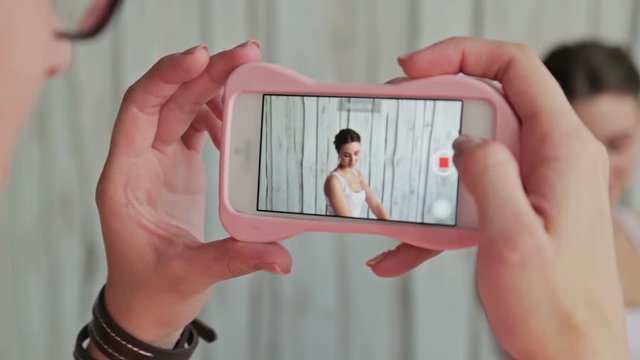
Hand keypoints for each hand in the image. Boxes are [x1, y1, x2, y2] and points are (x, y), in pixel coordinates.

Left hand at [93, 41, 291, 349]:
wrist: (147, 306)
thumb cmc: (151, 290)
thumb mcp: (189, 274)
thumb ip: (234, 259)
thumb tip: (281, 256)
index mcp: (124, 179)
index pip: (138, 110)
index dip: (166, 78)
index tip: (200, 59)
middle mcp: (137, 162)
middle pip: (167, 100)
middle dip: (204, 73)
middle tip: (246, 56)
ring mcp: (157, 162)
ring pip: (180, 107)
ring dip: (211, 87)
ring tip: (248, 76)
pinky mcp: (176, 168)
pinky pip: (190, 125)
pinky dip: (213, 113)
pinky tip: (235, 117)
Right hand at [368, 37, 627, 358]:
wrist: (571, 358)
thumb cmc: (556, 310)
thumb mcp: (514, 238)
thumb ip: (489, 174)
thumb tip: (463, 137)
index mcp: (562, 151)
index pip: (516, 69)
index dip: (462, 55)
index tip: (414, 69)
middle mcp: (553, 158)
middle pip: (489, 101)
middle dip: (434, 106)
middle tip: (394, 118)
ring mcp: (536, 183)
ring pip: (474, 148)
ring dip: (430, 166)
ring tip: (392, 185)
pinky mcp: (520, 207)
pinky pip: (471, 192)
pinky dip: (435, 214)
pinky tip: (400, 248)